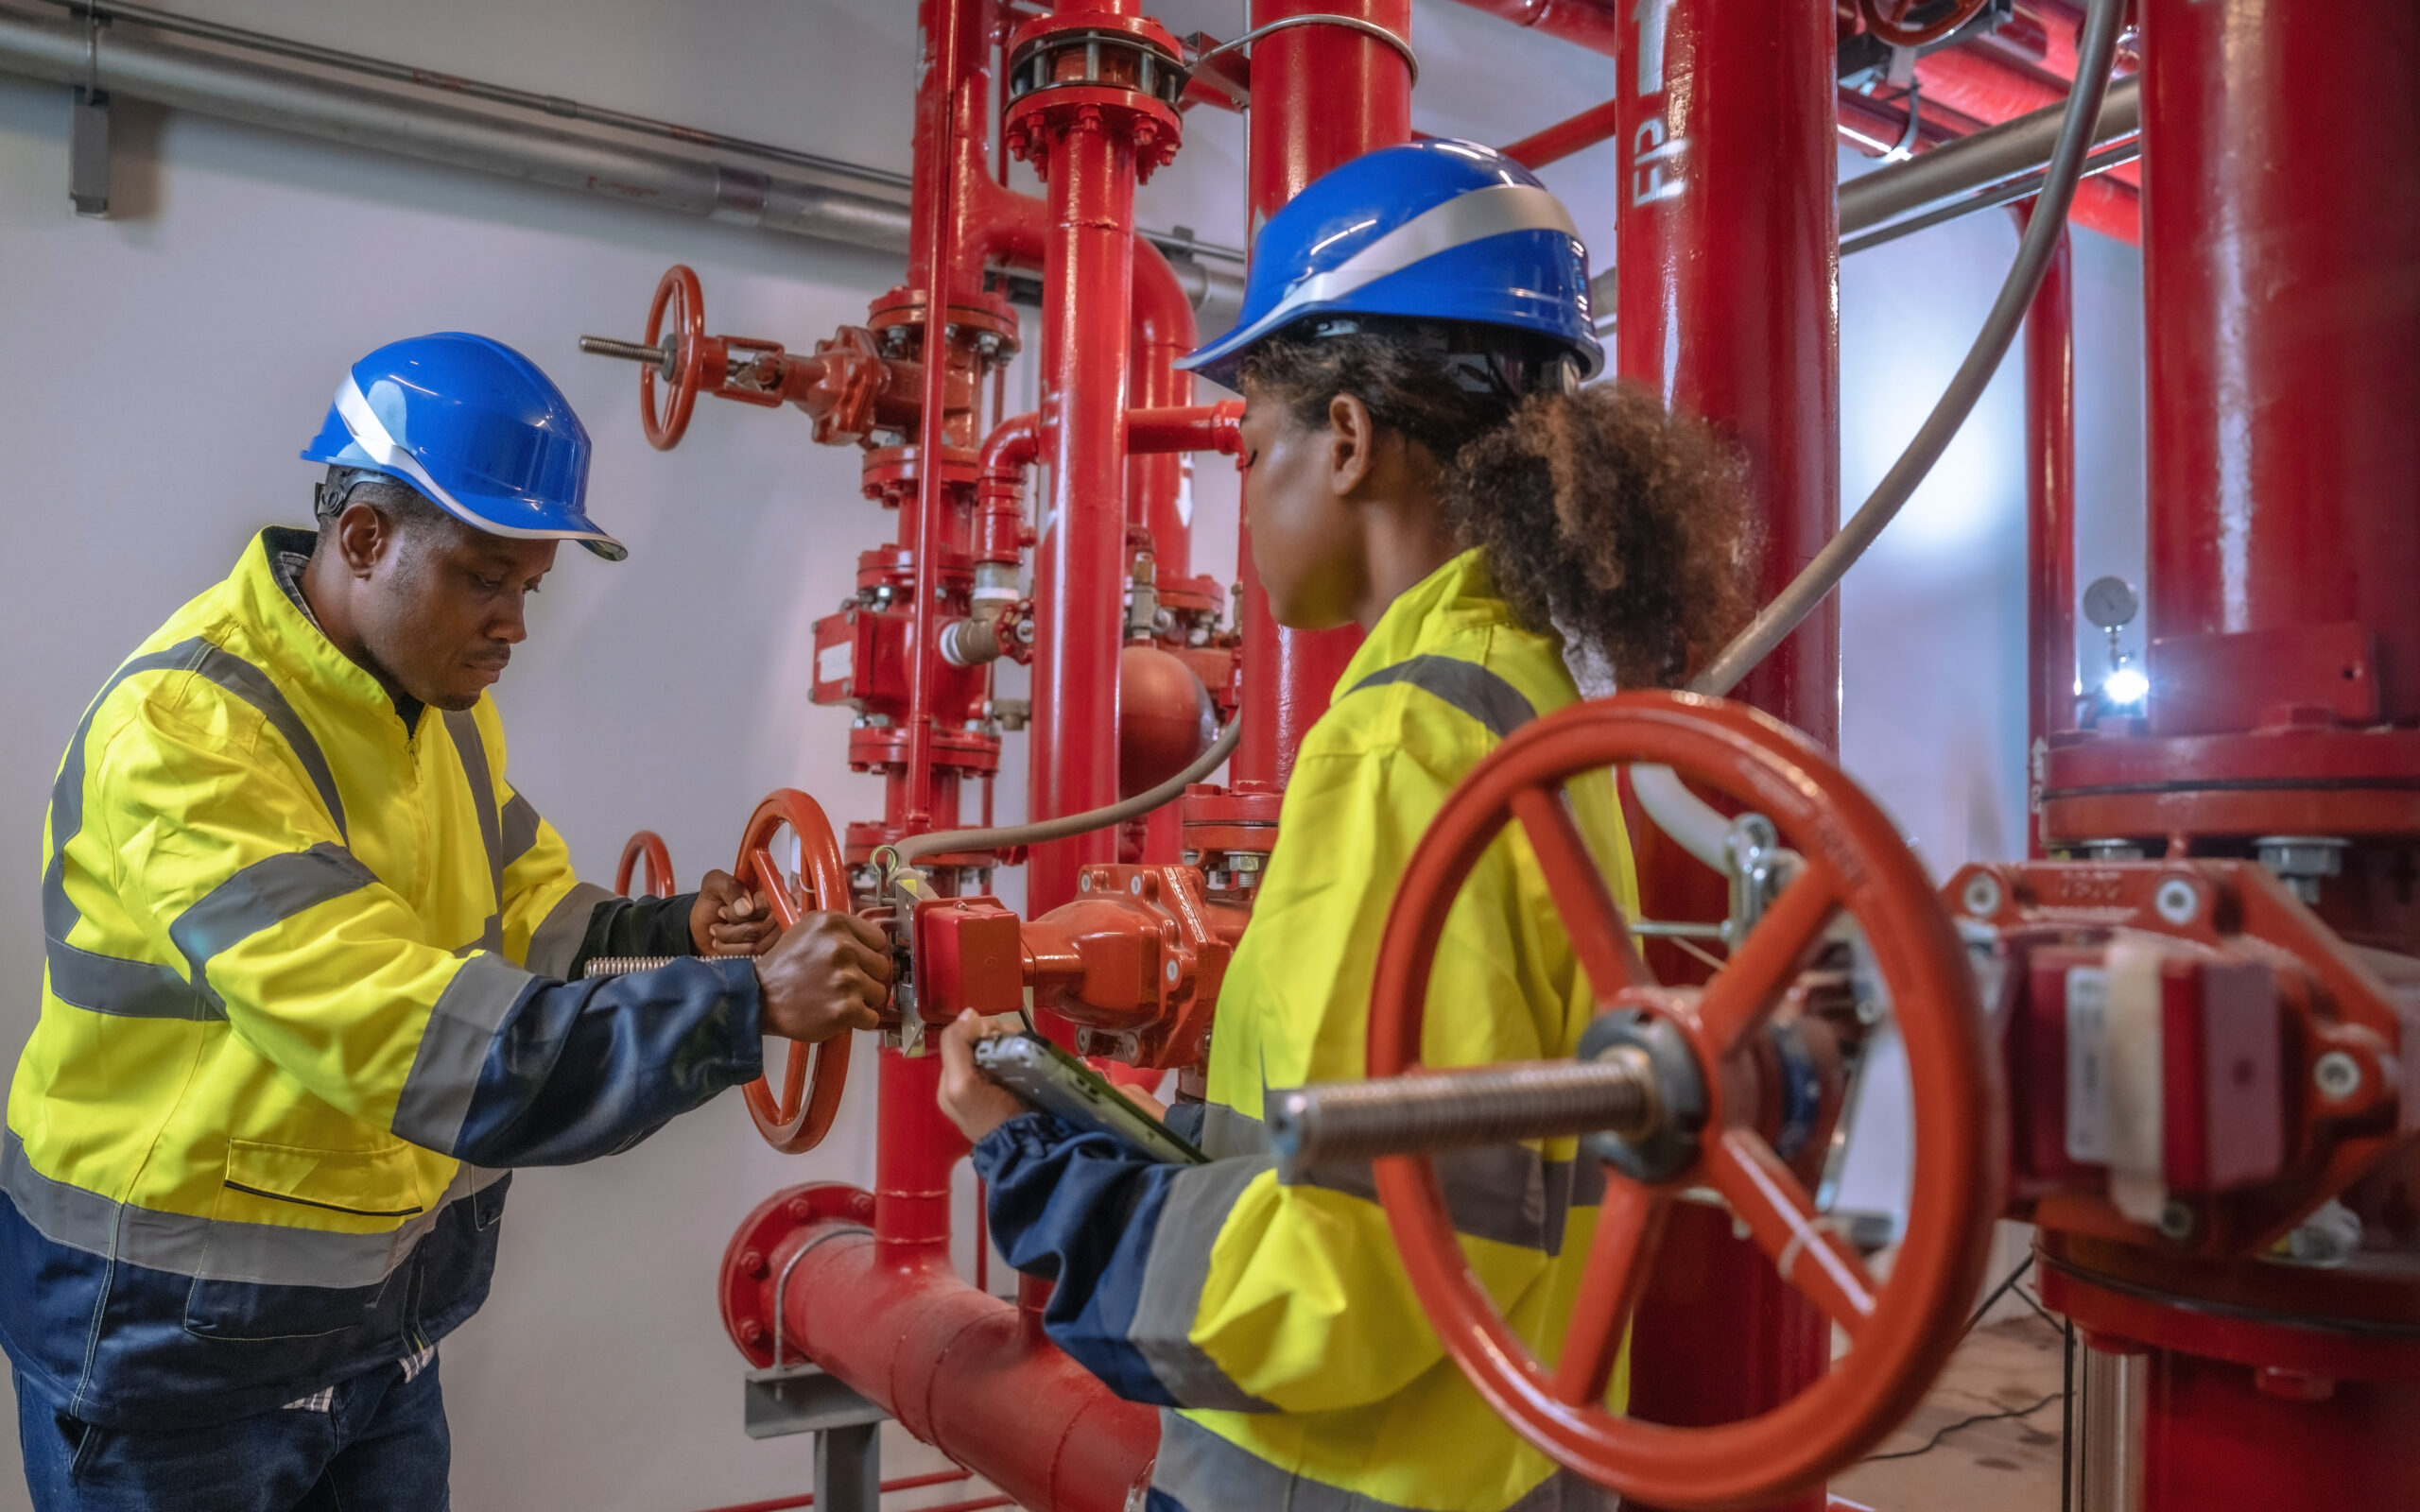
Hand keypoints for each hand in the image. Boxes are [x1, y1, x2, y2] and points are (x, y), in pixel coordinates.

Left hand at [692, 869, 780, 956]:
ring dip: (729, 941)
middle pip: (760, 928)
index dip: (741, 913)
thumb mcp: (713, 884)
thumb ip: (730, 887)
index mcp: (770, 888)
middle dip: (731, 929)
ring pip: (756, 945)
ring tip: (719, 932)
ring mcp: (777, 932)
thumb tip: (747, 908)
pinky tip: (725, 945)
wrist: (704, 928)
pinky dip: (732, 952)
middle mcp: (779, 910)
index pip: (767, 904)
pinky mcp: (770, 950)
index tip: (722, 911)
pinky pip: (754, 957)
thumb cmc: (712, 904)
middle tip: (719, 922)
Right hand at [754, 911, 890, 1042]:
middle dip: (867, 977)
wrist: (758, 999)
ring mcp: (846, 978)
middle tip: (844, 984)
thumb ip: (840, 932)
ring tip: (837, 998)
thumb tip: (873, 942)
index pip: (879, 938)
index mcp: (833, 923)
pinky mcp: (846, 1008)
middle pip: (882, 966)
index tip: (860, 962)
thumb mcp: (807, 931)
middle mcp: (842, 947)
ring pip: (880, 992)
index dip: (869, 953)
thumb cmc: (782, 968)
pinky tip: (839, 1013)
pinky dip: (859, 1020)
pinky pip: (872, 1017)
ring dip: (863, 1000)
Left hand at [936, 1009, 1032, 1142]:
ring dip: (1018, 1041)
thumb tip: (968, 1013)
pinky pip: (1023, 1054)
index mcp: (954, 1079)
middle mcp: (975, 1077)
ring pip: (1007, 1043)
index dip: (980, 1029)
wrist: (1029, 1147)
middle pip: (987, 1038)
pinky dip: (1030, 1049)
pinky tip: (1035, 1054)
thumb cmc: (991, 1117)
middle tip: (1016, 1045)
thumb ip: (955, 1047)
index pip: (964, 1038)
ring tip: (1028, 1050)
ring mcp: (1001, 1079)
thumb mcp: (961, 1084)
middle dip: (1002, 1035)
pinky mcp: (1024, 1081)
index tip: (997, 1034)